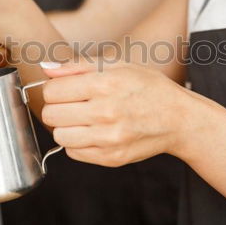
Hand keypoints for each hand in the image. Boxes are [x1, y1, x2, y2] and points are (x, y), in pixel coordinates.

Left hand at [40, 59, 210, 166]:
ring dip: (66, 127)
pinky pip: (73, 153)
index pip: (52, 91)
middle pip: (51, 115)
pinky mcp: (111, 158)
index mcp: (105, 84)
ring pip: (60, 136)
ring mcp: (108, 139)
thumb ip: (78, 66)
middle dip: (57, 108)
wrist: (179, 119)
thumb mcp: (118, 66)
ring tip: (83, 120)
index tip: (64, 90)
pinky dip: (78, 143)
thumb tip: (46, 67)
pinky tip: (94, 133)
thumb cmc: (148, 88)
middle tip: (73, 105)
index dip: (54, 89)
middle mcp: (106, 112)